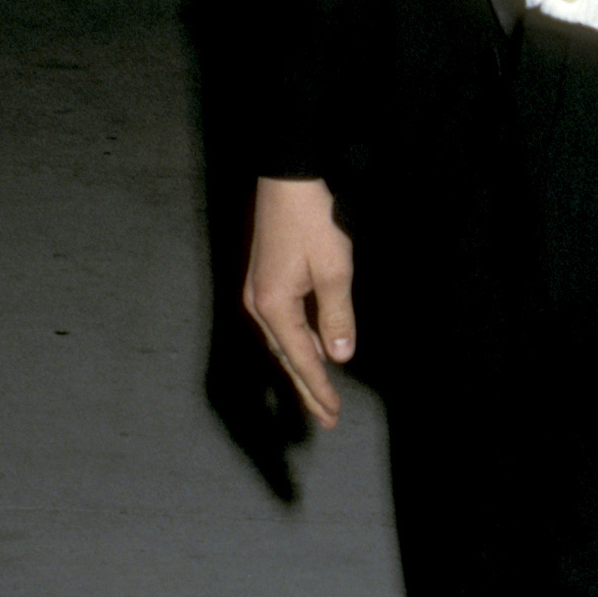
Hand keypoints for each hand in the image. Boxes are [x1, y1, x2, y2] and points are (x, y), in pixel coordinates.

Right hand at [244, 176, 355, 427]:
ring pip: (283, 342)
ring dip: (302, 368)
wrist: (288, 178)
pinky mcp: (266, 279)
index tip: (332, 415)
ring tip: (321, 395)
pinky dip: (298, 344)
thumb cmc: (314, 220)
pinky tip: (312, 350)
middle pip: (286, 357)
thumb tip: (338, 356)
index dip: (317, 388)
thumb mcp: (334, 270)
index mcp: (273, 306)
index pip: (300, 359)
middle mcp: (259, 304)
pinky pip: (282, 324)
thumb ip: (336, 315)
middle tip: (326, 419)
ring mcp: (259, 291)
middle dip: (307, 388)